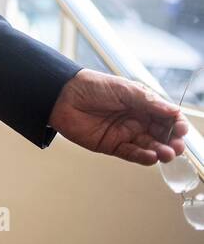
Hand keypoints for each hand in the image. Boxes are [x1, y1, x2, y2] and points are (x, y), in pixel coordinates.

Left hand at [48, 69, 190, 165]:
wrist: (62, 95)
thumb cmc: (92, 86)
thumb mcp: (124, 89)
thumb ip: (148, 102)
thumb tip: (174, 111)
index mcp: (142, 105)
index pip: (166, 117)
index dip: (176, 124)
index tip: (182, 129)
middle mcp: (136, 120)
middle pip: (162, 135)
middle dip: (172, 141)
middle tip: (177, 146)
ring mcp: (125, 134)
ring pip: (150, 147)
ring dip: (161, 151)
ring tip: (167, 153)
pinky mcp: (112, 145)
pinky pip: (132, 154)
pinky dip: (143, 157)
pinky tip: (152, 156)